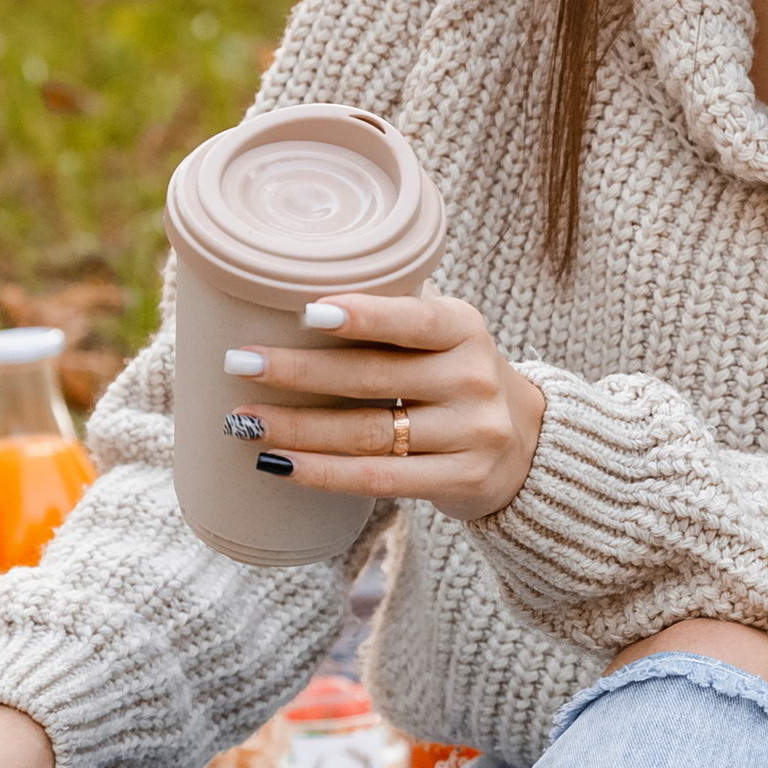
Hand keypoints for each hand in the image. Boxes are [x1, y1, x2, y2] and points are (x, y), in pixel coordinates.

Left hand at [224, 289, 544, 525]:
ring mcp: (471, 433)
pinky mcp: (461, 480)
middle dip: (297, 371)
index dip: (362, 315)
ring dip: (296, 428)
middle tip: (238, 363)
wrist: (529, 446)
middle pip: (372, 377)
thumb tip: (287, 287)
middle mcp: (473, 378)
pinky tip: (279, 466)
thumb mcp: (446, 336)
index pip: (411, 319)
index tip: (306, 312)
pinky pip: (378, 479)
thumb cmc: (456, 377)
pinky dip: (322, 473)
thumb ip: (393, 314)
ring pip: (366, 433)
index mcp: (465, 328)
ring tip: (243, 422)